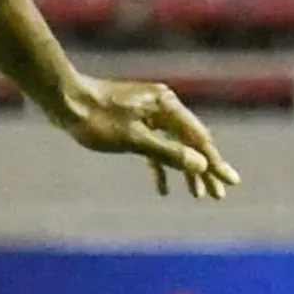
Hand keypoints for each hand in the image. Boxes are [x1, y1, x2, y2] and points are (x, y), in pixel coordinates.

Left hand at [57, 76, 241, 199]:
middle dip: (204, 169)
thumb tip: (201, 165)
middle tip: (218, 195)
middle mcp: (161, 105)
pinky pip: (153, 145)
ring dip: (183, 170)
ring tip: (197, 195)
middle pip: (190, 141)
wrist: (63, 98)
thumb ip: (168, 153)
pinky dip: (159, 165)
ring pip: (172, 145)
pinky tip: (162, 189)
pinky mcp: (132, 120)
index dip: (215, 163)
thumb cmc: (96, 117)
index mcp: (166, 105)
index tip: (231, 183)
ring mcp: (147, 112)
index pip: (199, 138)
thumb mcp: (134, 140)